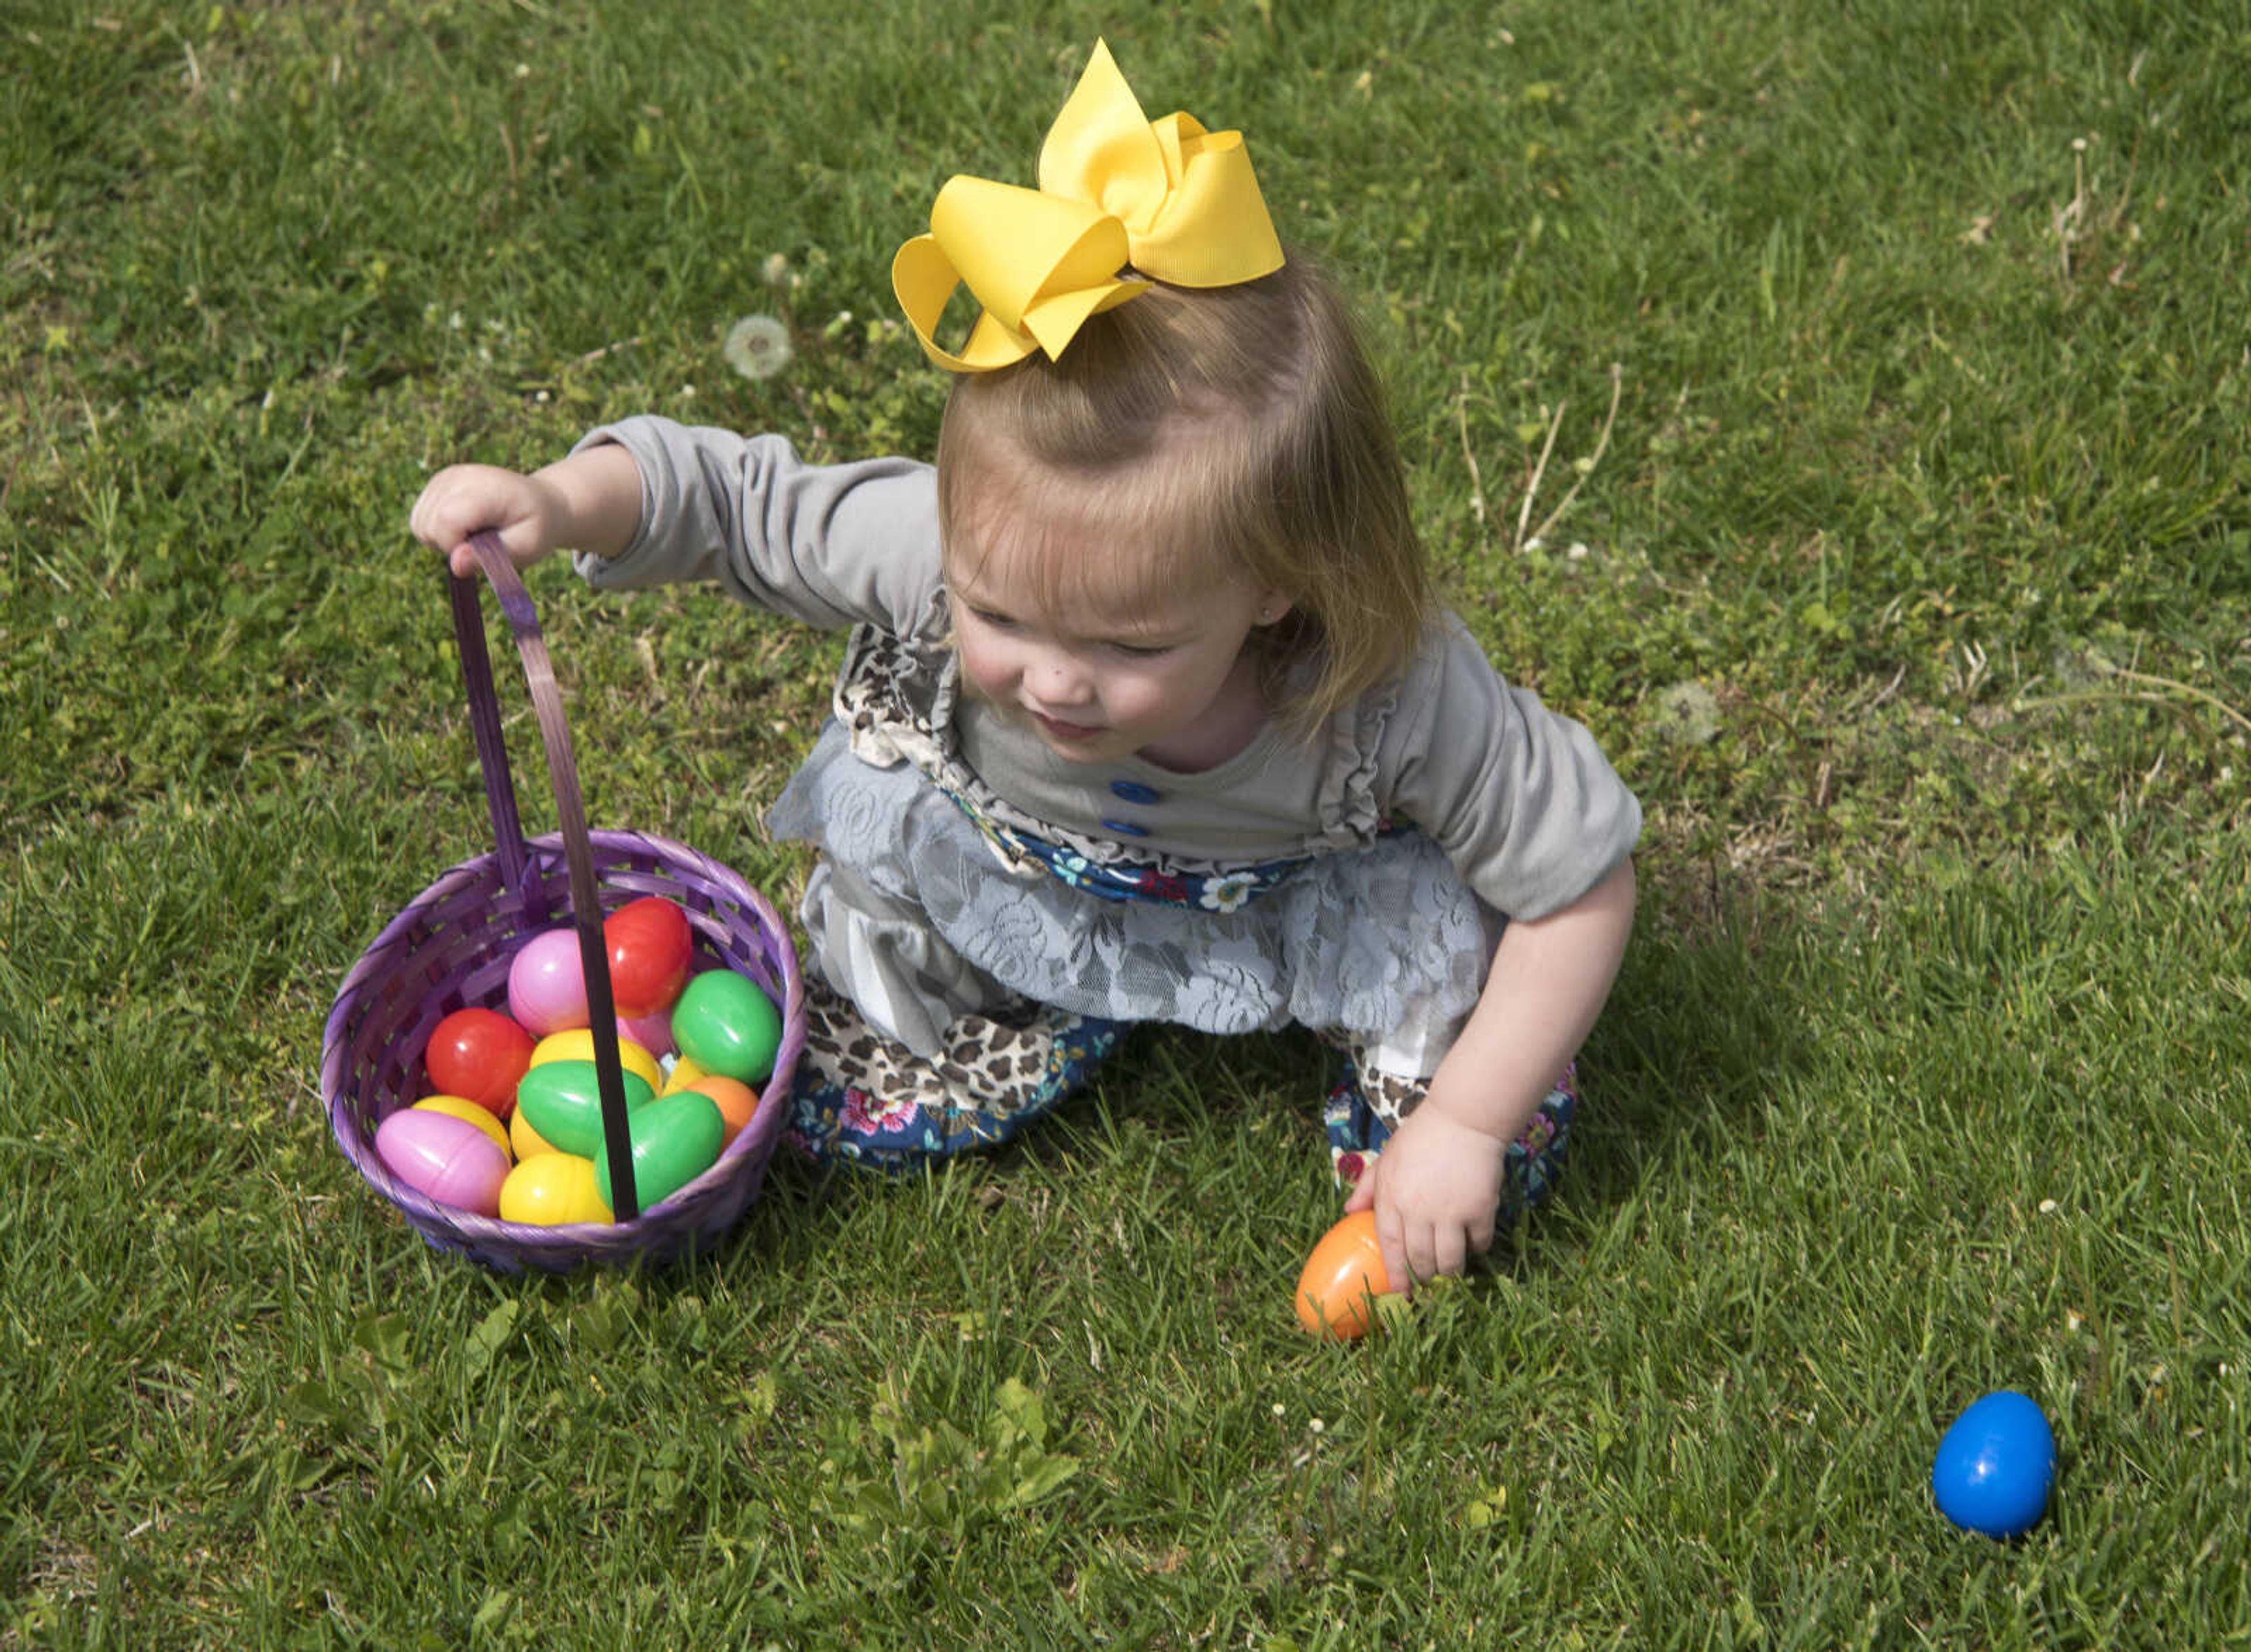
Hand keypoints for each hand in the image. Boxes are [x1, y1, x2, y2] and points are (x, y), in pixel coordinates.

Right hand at [409, 463, 571, 577]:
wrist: (540, 502)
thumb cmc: (535, 527)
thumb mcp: (526, 548)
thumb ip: (489, 558)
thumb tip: (455, 565)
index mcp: (487, 489)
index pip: (447, 520)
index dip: (455, 546)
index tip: (480, 551)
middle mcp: (459, 477)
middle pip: (428, 524)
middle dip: (450, 546)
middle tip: (482, 542)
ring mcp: (444, 477)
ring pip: (419, 523)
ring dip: (442, 540)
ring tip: (475, 534)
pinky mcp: (436, 483)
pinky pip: (419, 519)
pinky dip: (436, 531)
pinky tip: (463, 527)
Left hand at [1342, 1100, 1506, 1288]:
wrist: (1463, 1120)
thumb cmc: (1421, 1137)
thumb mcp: (1386, 1158)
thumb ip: (1367, 1186)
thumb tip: (1348, 1212)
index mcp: (1392, 1198)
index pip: (1390, 1247)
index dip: (1396, 1274)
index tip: (1400, 1292)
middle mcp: (1418, 1210)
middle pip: (1420, 1260)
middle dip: (1423, 1277)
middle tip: (1428, 1284)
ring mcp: (1450, 1212)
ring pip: (1449, 1261)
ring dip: (1449, 1271)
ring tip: (1450, 1270)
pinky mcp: (1479, 1210)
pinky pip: (1478, 1244)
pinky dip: (1476, 1249)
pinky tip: (1473, 1244)